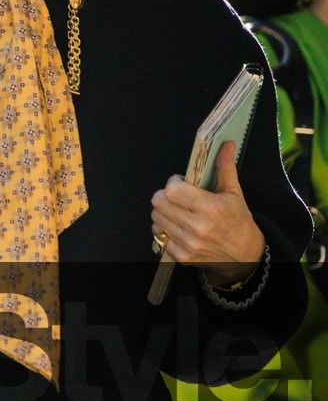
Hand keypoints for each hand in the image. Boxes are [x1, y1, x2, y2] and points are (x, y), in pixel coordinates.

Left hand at [151, 141, 264, 285]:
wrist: (244, 255)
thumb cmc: (238, 220)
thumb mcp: (234, 192)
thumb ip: (225, 167)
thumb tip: (226, 143)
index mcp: (211, 208)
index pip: (172, 191)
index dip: (173, 183)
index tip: (181, 183)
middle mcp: (197, 227)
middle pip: (159, 203)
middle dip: (165, 195)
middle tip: (177, 196)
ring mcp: (187, 244)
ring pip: (156, 219)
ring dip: (163, 211)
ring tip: (178, 210)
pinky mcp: (181, 256)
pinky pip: (159, 236)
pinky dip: (165, 228)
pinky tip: (178, 225)